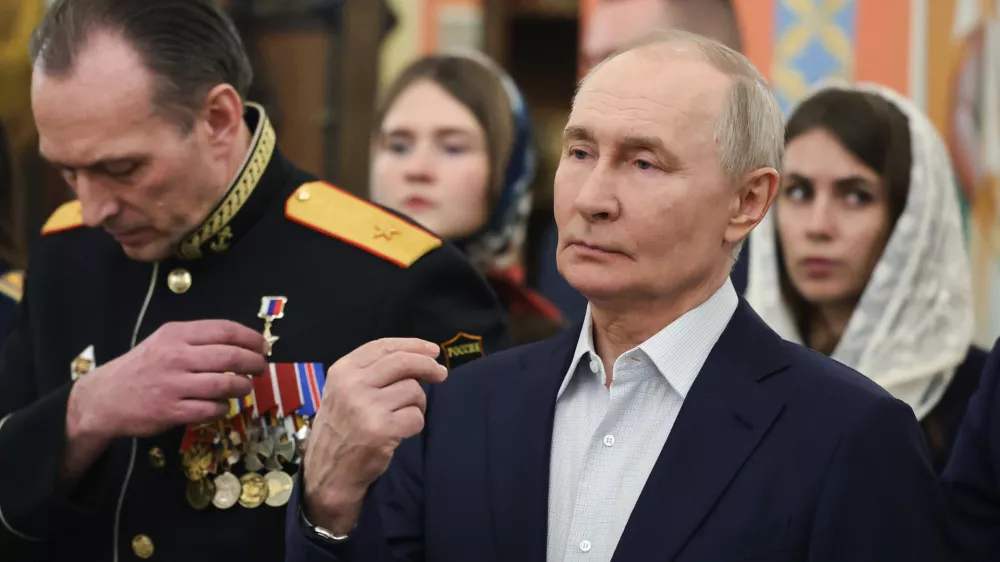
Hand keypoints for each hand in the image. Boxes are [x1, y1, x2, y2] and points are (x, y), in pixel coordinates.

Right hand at [68, 320, 266, 440]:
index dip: (251, 338)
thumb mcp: (166, 341)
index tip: (263, 346)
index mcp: (177, 334)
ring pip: (225, 385)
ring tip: (244, 387)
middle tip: (261, 368)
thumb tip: (244, 343)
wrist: (104, 398)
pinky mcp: (171, 411)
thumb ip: (199, 340)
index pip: (225, 330)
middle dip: (254, 363)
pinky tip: (222, 405)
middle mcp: (176, 356)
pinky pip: (211, 410)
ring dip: (242, 387)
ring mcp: (173, 385)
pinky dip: (223, 408)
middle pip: (231, 357)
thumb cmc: (143, 366)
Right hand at [303, 338, 446, 533]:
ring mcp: (366, 407)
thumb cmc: (342, 429)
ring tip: (402, 416)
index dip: (413, 345)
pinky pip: (416, 417)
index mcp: (342, 371)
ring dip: (417, 404)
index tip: (432, 351)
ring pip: (413, 391)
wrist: (329, 472)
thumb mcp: (344, 391)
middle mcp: (352, 385)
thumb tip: (419, 356)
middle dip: (428, 366)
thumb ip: (372, 372)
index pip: (384, 347)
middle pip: (404, 362)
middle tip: (441, 374)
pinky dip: (415, 425)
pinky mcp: (381, 430)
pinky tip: (400, 432)